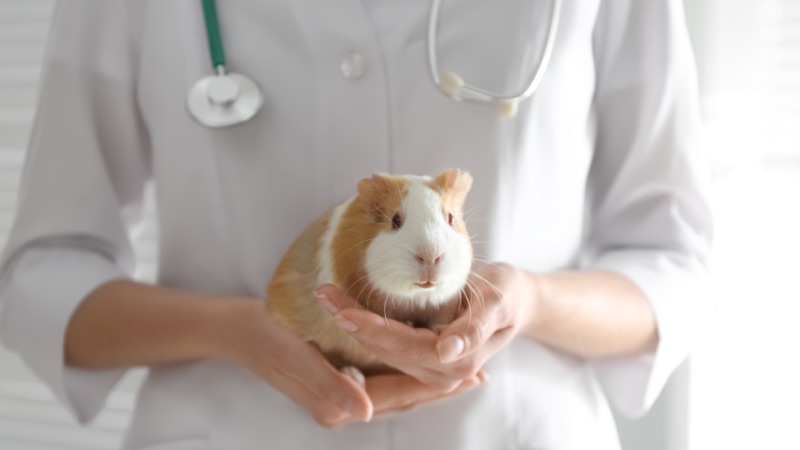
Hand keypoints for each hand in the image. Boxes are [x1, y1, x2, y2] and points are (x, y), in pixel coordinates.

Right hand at [221, 299, 484, 427]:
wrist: (239, 329)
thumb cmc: (269, 337)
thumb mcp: (297, 358)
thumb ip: (330, 386)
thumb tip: (365, 410)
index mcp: (338, 404)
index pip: (400, 397)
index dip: (436, 388)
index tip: (470, 375)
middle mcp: (343, 404)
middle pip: (403, 397)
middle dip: (440, 388)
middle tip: (478, 374)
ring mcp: (341, 392)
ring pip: (396, 389)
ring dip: (427, 379)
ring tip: (459, 369)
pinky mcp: (337, 377)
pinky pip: (382, 378)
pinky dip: (406, 368)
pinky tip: (420, 355)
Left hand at [315, 263, 538, 388]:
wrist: (515, 300)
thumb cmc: (508, 294)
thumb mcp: (497, 302)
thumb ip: (475, 328)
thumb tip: (446, 350)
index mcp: (457, 359)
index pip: (401, 343)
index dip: (368, 326)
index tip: (338, 308)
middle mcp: (441, 372)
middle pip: (385, 349)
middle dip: (351, 321)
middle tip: (322, 293)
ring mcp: (431, 371)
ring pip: (382, 351)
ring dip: (353, 325)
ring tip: (327, 297)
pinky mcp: (423, 361)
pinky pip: (388, 349)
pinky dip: (365, 330)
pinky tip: (344, 311)